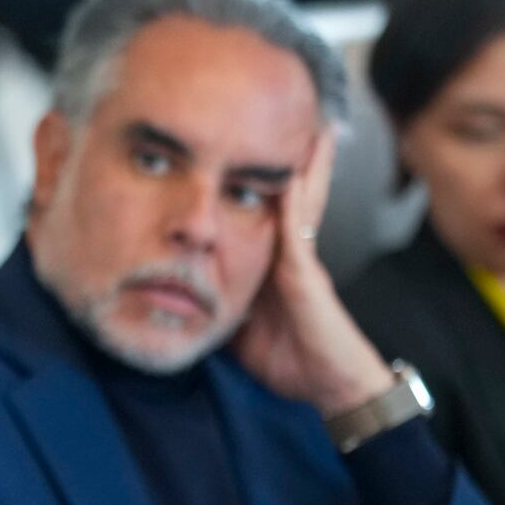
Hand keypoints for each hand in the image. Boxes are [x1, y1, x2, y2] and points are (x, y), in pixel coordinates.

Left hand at [231, 130, 393, 416]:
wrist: (331, 389)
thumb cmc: (288, 359)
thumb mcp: (237, 327)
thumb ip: (213, 305)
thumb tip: (174, 297)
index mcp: (273, 264)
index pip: (265, 212)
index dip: (258, 181)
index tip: (246, 145)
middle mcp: (290, 255)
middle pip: (289, 196)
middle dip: (289, 159)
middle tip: (293, 116)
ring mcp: (302, 262)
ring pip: (300, 204)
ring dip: (303, 167)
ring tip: (309, 128)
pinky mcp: (307, 277)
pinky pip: (298, 233)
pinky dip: (295, 203)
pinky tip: (290, 176)